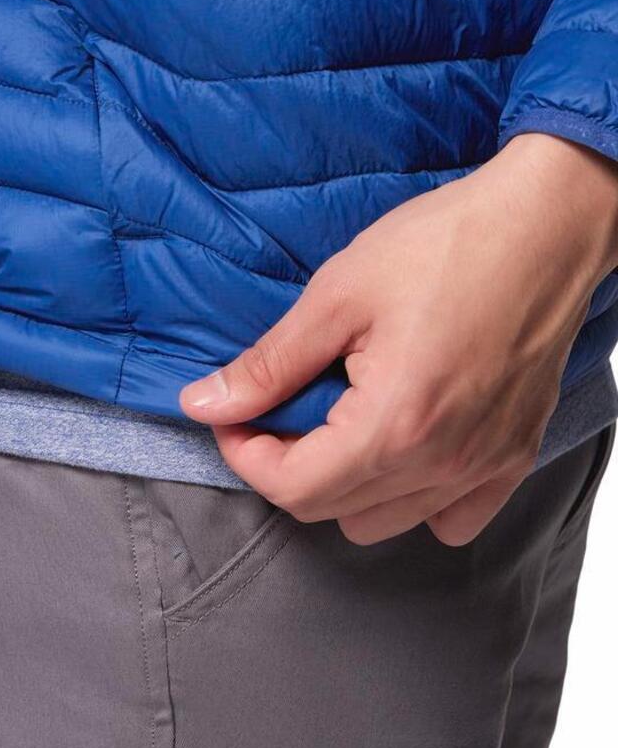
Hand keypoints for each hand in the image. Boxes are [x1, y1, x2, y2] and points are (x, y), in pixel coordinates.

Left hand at [181, 134, 617, 546]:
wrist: (544, 225)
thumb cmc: (446, 246)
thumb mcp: (337, 295)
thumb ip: (269, 364)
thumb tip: (204, 404)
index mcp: (394, 425)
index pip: (293, 488)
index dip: (244, 455)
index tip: (233, 415)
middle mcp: (443, 462)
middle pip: (331, 511)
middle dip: (286, 468)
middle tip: (275, 410)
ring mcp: (484, 467)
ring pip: (384, 522)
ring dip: (343, 486)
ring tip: (334, 421)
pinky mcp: (513, 457)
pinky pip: (451, 519)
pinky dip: (414, 499)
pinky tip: (398, 445)